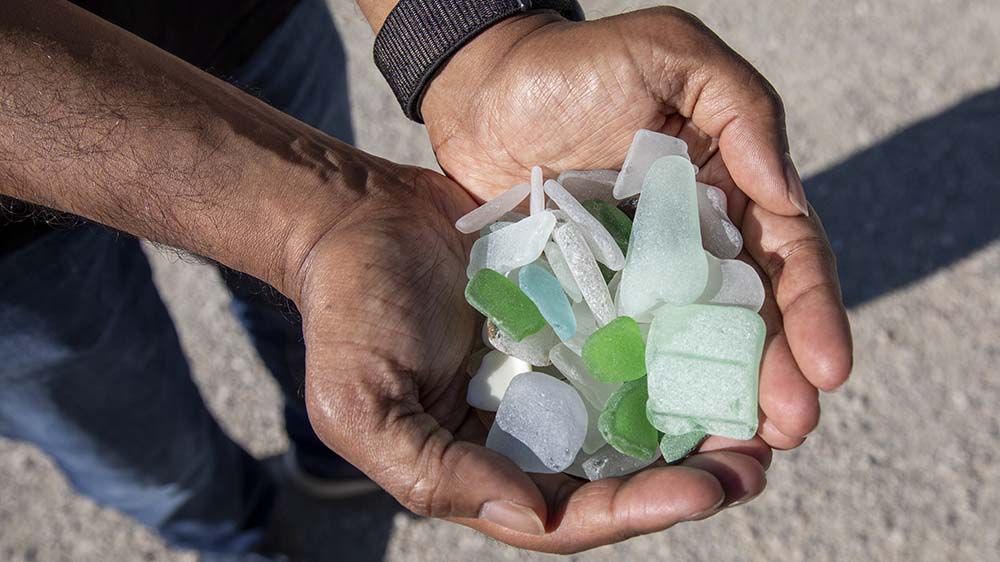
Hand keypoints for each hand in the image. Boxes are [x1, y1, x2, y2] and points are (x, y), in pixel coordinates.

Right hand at [293, 163, 766, 552]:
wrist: (356, 221)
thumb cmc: (349, 315)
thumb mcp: (365, 406)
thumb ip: (437, 473)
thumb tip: (532, 514)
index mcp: (486, 467)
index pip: (570, 514)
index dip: (635, 511)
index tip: (701, 492)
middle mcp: (531, 430)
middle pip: (621, 475)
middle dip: (690, 478)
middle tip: (756, 465)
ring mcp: (555, 374)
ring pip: (639, 414)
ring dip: (697, 422)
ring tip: (760, 420)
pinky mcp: (572, 319)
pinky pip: (631, 345)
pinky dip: (673, 353)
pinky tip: (717, 345)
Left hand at [421, 7, 852, 450]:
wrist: (484, 89)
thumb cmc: (576, 65)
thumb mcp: (673, 57)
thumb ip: (742, 110)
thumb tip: (786, 194)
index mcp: (729, 192)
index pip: (787, 258)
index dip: (813, 314)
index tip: (827, 371)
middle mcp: (694, 245)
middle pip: (749, 320)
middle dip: (775, 375)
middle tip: (786, 431)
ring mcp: (640, 280)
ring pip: (693, 349)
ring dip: (720, 400)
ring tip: (738, 453)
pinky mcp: (588, 301)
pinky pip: (624, 353)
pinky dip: (648, 394)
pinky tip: (660, 437)